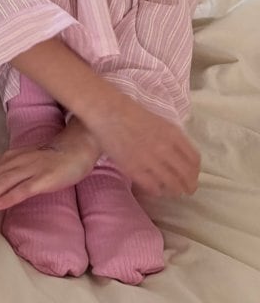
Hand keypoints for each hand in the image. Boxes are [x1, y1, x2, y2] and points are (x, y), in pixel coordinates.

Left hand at [0, 123, 97, 220]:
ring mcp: (30, 168)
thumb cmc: (53, 158)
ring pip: (3, 183)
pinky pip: (22, 188)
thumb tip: (1, 192)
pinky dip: (8, 197)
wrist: (77, 148)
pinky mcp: (43, 178)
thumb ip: (15, 173)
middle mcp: (17, 160)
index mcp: (12, 157)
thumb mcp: (28, 162)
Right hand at [82, 93, 199, 196]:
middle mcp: (165, 148)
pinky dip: (157, 190)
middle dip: (189, 186)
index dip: (195, 172)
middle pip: (186, 175)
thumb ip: (171, 138)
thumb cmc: (131, 113)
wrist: (107, 111)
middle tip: (187, 191)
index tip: (192, 176)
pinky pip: (152, 187)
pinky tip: (156, 189)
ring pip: (172, 184)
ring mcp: (150, 160)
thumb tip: (179, 156)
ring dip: (174, 190)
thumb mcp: (159, 122)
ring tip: (172, 191)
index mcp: (173, 134)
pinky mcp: (134, 168)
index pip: (194, 160)